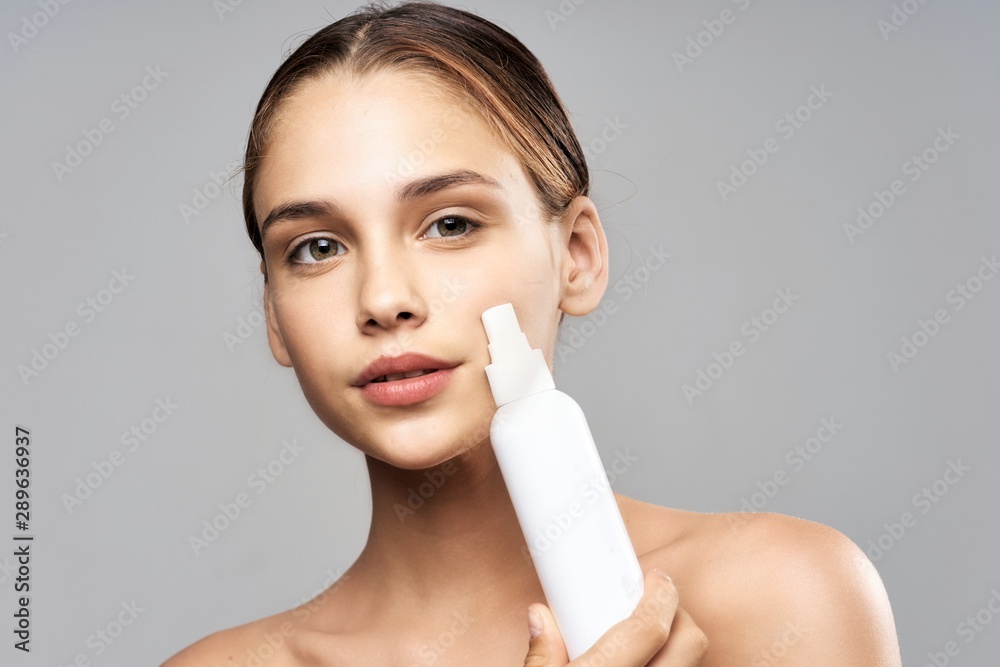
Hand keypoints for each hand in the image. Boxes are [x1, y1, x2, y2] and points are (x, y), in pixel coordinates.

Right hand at [523, 569, 707, 665]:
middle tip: (654, 605)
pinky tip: (647, 662)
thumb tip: (540, 617)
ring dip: (676, 645)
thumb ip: (539, 657)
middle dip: (678, 616)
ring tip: (647, 639)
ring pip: (691, 664)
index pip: (650, 628)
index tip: (656, 578)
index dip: (659, 594)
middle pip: (691, 642)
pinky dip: (670, 664)